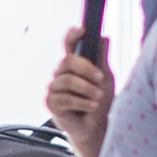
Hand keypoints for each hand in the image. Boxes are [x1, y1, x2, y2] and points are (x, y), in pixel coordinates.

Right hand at [43, 27, 111, 156]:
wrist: (94, 126)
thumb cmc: (99, 100)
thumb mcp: (105, 78)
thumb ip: (102, 59)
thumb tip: (104, 38)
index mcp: (74, 64)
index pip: (68, 44)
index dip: (73, 35)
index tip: (83, 30)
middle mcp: (61, 73)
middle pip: (68, 60)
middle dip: (86, 68)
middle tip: (100, 78)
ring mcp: (54, 87)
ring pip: (67, 81)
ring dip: (87, 89)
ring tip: (98, 97)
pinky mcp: (51, 102)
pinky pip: (64, 98)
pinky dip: (81, 102)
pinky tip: (91, 106)